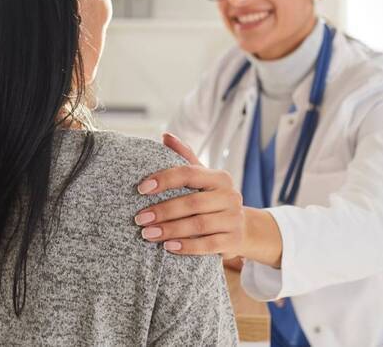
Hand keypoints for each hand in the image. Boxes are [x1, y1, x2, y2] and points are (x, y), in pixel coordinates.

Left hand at [135, 133, 283, 267]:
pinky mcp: (234, 241)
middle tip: (140, 218)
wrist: (242, 228)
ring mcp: (234, 219)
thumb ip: (184, 156)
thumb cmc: (213, 199)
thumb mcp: (202, 177)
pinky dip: (186, 247)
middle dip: (163, 211)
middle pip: (192, 202)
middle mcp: (230, 196)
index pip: (189, 173)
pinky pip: (208, 246)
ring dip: (170, 230)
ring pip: (198, 225)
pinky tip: (168, 247)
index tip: (141, 189)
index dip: (164, 179)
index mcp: (220, 177)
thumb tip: (165, 135)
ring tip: (147, 234)